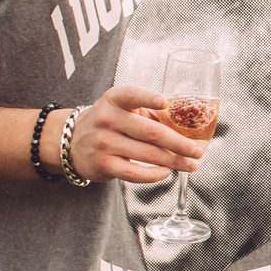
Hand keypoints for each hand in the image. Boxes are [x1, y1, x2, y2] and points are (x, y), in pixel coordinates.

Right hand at [66, 84, 205, 184]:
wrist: (73, 142)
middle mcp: (108, 119)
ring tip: (191, 165)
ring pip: (148, 154)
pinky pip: (135, 172)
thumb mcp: (123, 108)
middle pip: (152, 132)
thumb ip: (150, 112)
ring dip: (175, 161)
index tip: (165, 103)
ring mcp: (105, 143)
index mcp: (115, 99)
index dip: (148, 98)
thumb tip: (187, 126)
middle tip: (198, 151)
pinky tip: (167, 172)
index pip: (132, 95)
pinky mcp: (104, 164)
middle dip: (180, 144)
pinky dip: (155, 175)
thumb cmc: (110, 123)